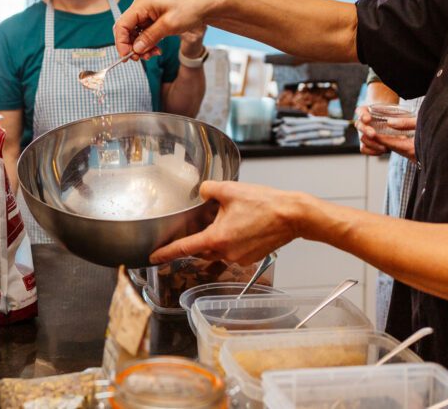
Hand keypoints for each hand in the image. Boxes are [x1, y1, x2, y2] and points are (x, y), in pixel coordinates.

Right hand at [113, 0, 211, 60]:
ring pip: (134, 34)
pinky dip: (147, 44)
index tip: (127, 56)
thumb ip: (150, 37)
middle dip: (131, 46)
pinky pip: (143, 34)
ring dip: (140, 47)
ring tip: (152, 54)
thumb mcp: (169, 25)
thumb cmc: (189, 10)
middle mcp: (141, 8)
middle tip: (140, 58)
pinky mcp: (152, 20)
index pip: (122, 25)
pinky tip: (156, 50)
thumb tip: (135, 48)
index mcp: (142, 5)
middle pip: (126, 30)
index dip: (121, 42)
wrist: (204, 7)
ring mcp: (146, 14)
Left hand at [150, 181, 298, 264]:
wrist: (294, 216)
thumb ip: (208, 189)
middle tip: (193, 226)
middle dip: (194, 240)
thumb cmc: (265, 204)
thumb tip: (201, 190)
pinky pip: (231, 251)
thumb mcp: (230, 190)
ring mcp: (239, 257)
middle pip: (200, 250)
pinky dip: (229, 241)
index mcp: (216, 238)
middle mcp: (226, 253)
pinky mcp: (251, 257)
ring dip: (213, 239)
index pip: (184, 248)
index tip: (153, 257)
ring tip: (223, 220)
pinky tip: (238, 225)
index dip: (166, 253)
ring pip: (216, 251)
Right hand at [354, 108, 416, 159]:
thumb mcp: (397, 112)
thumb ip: (397, 117)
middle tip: (373, 134)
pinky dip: (372, 151)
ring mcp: (363, 133)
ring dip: (372, 143)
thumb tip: (392, 123)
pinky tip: (383, 150)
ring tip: (384, 146)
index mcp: (366, 111)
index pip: (360, 111)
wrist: (393, 122)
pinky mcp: (366, 143)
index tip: (368, 119)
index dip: (363, 115)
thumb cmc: (393, 114)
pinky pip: (364, 149)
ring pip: (362, 138)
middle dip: (366, 130)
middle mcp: (363, 122)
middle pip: (359, 125)